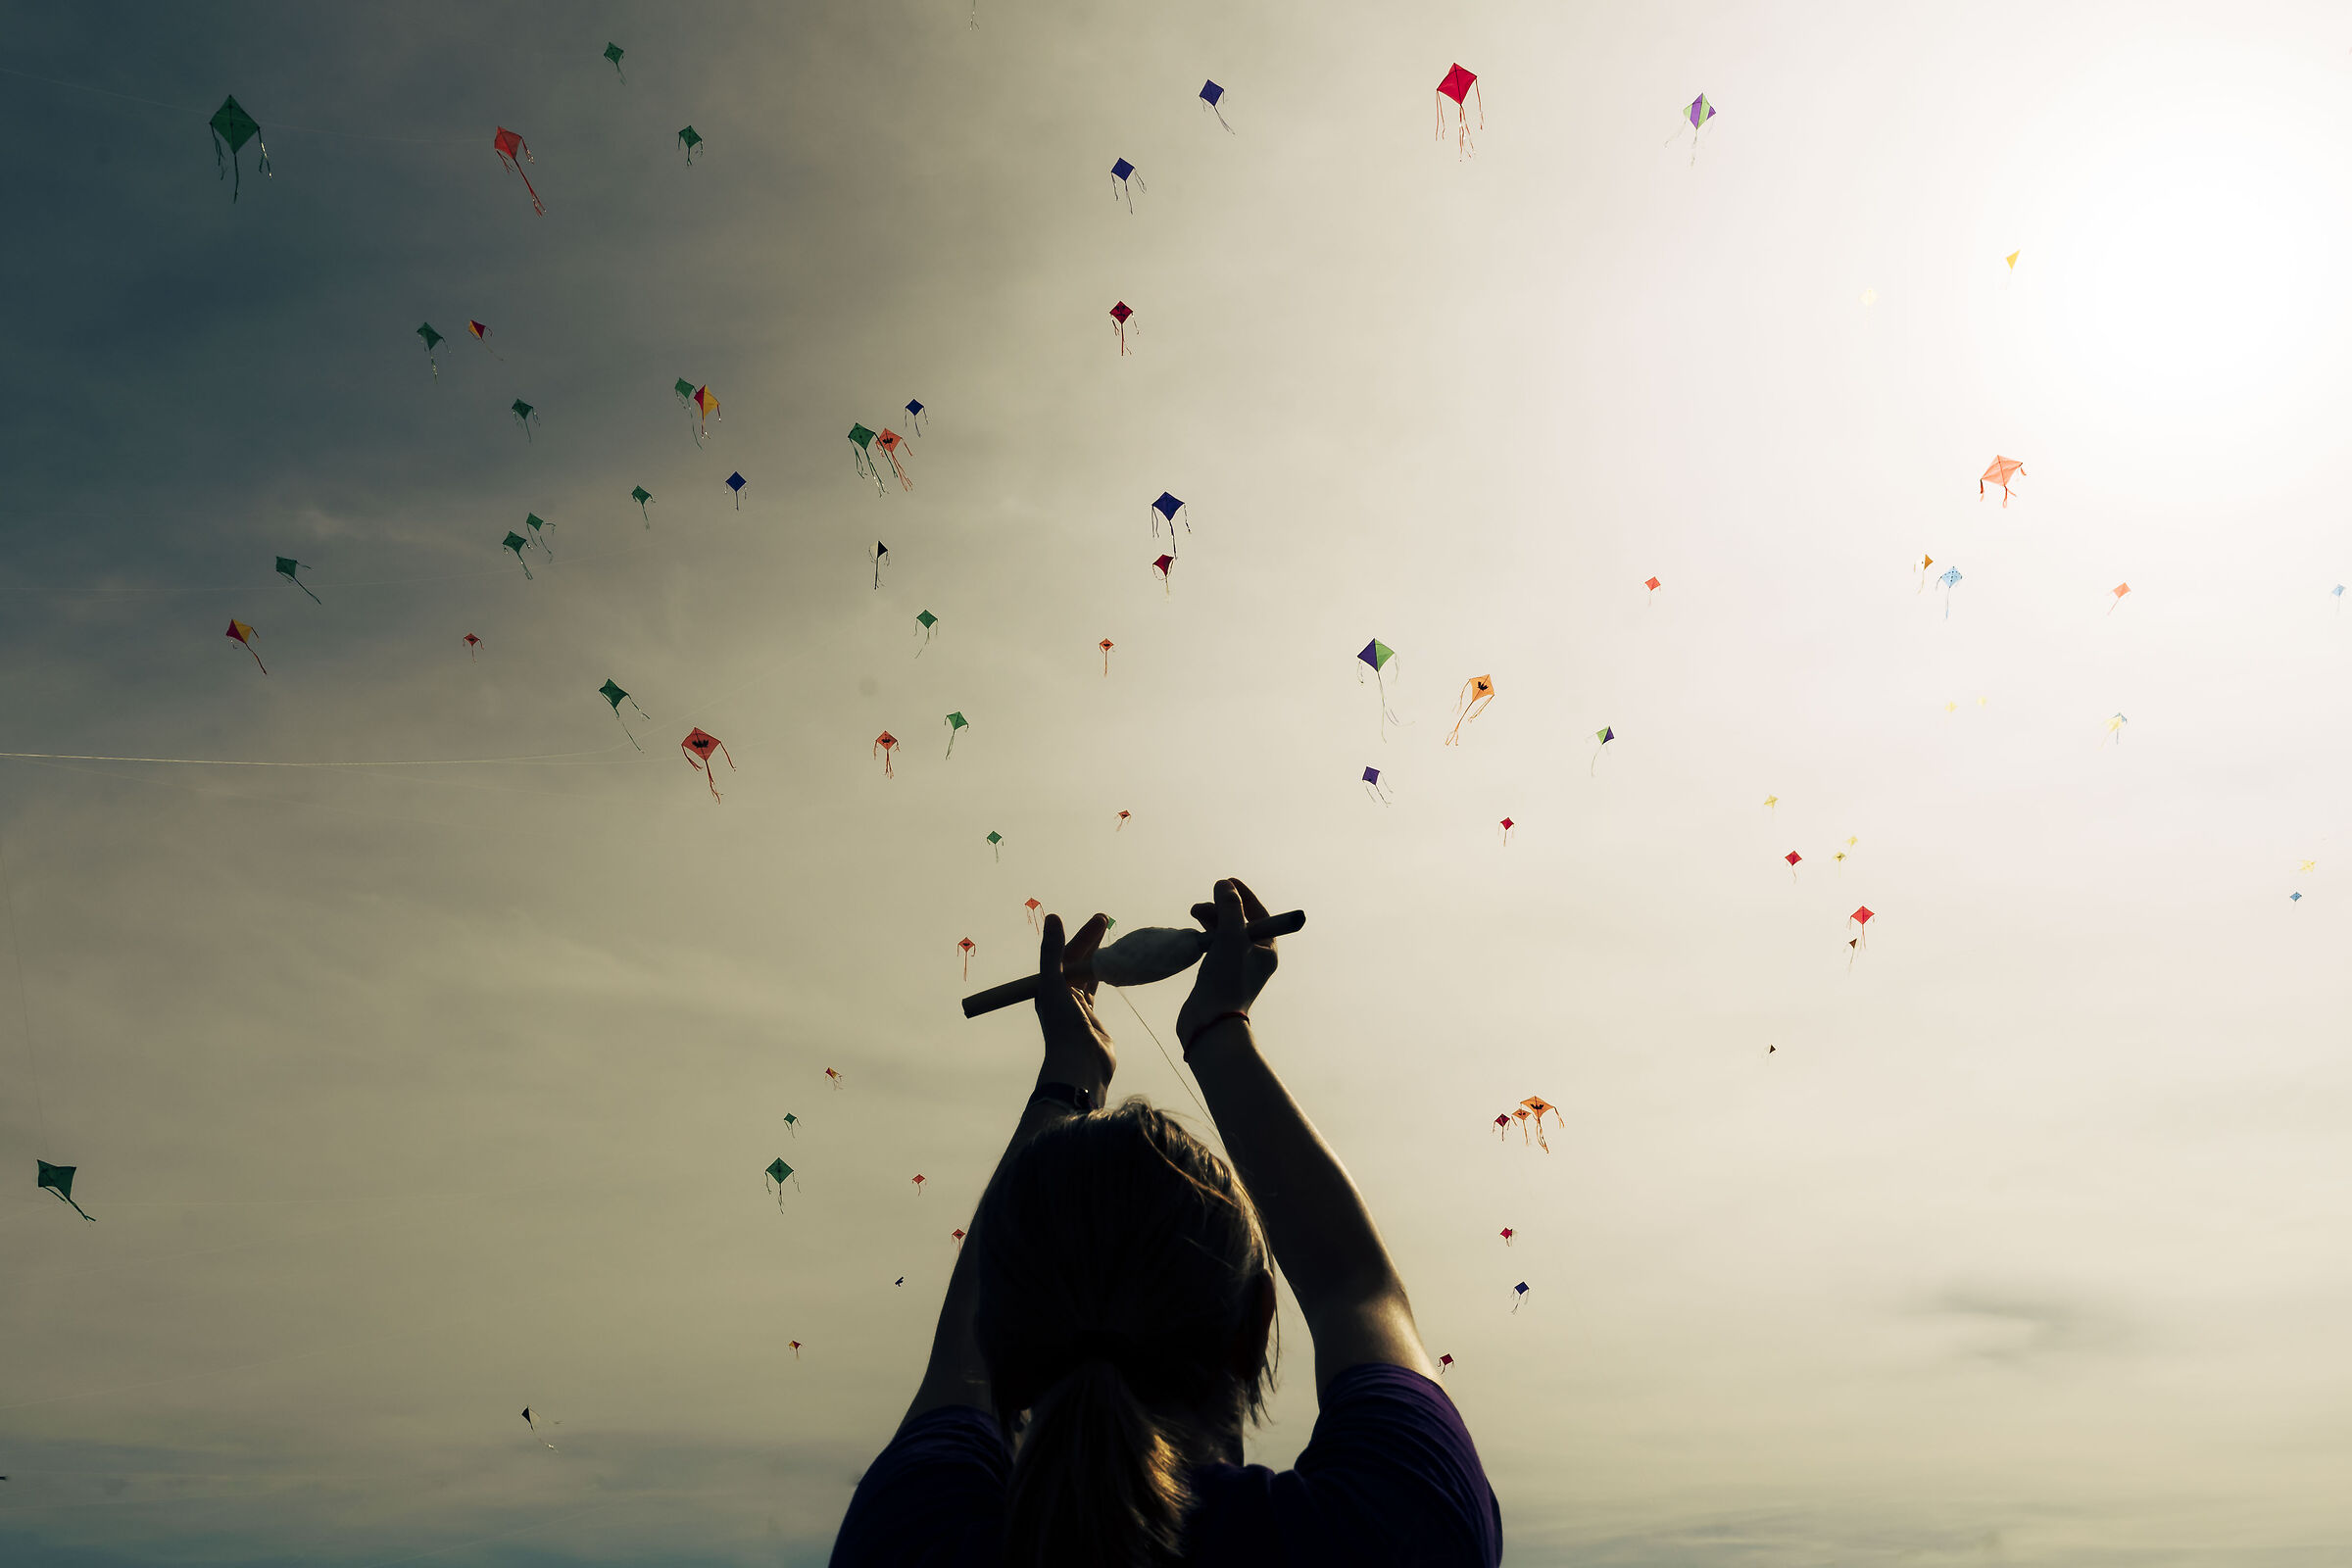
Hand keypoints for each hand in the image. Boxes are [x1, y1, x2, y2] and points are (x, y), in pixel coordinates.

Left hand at [1034, 912, 1113, 1090]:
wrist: (1080, 1064)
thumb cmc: (1063, 1025)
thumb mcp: (1053, 983)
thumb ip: (1052, 952)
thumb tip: (1053, 917)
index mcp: (1047, 986)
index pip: (1066, 954)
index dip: (1082, 936)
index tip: (1099, 921)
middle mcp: (1060, 994)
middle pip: (1076, 960)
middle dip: (1090, 940)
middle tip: (1105, 919)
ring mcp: (1076, 1005)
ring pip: (1087, 973)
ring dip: (1098, 955)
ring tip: (1111, 937)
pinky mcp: (1092, 1016)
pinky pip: (1097, 988)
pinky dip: (1104, 975)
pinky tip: (1113, 965)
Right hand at [1175, 878, 1279, 1047]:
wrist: (1209, 1023)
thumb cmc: (1226, 980)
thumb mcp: (1231, 937)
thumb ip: (1229, 909)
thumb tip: (1224, 885)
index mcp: (1267, 951)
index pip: (1259, 914)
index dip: (1243, 896)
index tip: (1227, 881)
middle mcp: (1255, 959)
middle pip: (1240, 923)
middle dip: (1222, 908)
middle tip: (1200, 904)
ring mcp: (1236, 969)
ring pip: (1225, 934)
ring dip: (1211, 920)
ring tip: (1194, 912)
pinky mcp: (1218, 977)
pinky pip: (1214, 948)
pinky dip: (1206, 936)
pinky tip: (1195, 933)